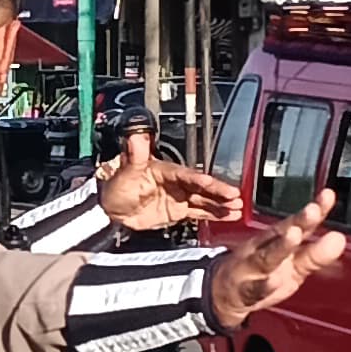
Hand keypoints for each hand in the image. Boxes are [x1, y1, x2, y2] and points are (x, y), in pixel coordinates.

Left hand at [97, 124, 240, 232]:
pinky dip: (214, 214)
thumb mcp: (125, 171)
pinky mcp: (179, 210)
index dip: (199, 179)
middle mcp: (176, 182)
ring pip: (204, 200)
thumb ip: (135, 155)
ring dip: (221, 204)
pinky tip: (230, 215)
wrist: (111, 210)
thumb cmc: (116, 186)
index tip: (210, 183)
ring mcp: (179, 196)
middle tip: (236, 196)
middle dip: (219, 192)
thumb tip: (135, 136)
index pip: (186, 174)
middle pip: (201, 187)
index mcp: (165, 170)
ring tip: (239, 208)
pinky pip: (200, 212)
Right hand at [209, 190, 343, 330]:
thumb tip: (340, 239)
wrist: (222, 295)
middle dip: (298, 221)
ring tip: (294, 234)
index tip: (329, 195)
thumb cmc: (261, 275)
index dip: (314, 210)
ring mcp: (252, 268)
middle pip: (281, 233)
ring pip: (267, 257)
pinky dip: (263, 285)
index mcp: (277, 240)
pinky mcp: (245, 291)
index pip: (298, 222)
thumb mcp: (293, 266)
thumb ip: (316, 254)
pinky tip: (273, 281)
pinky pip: (254, 288)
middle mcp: (264, 248)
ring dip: (281, 246)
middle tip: (313, 210)